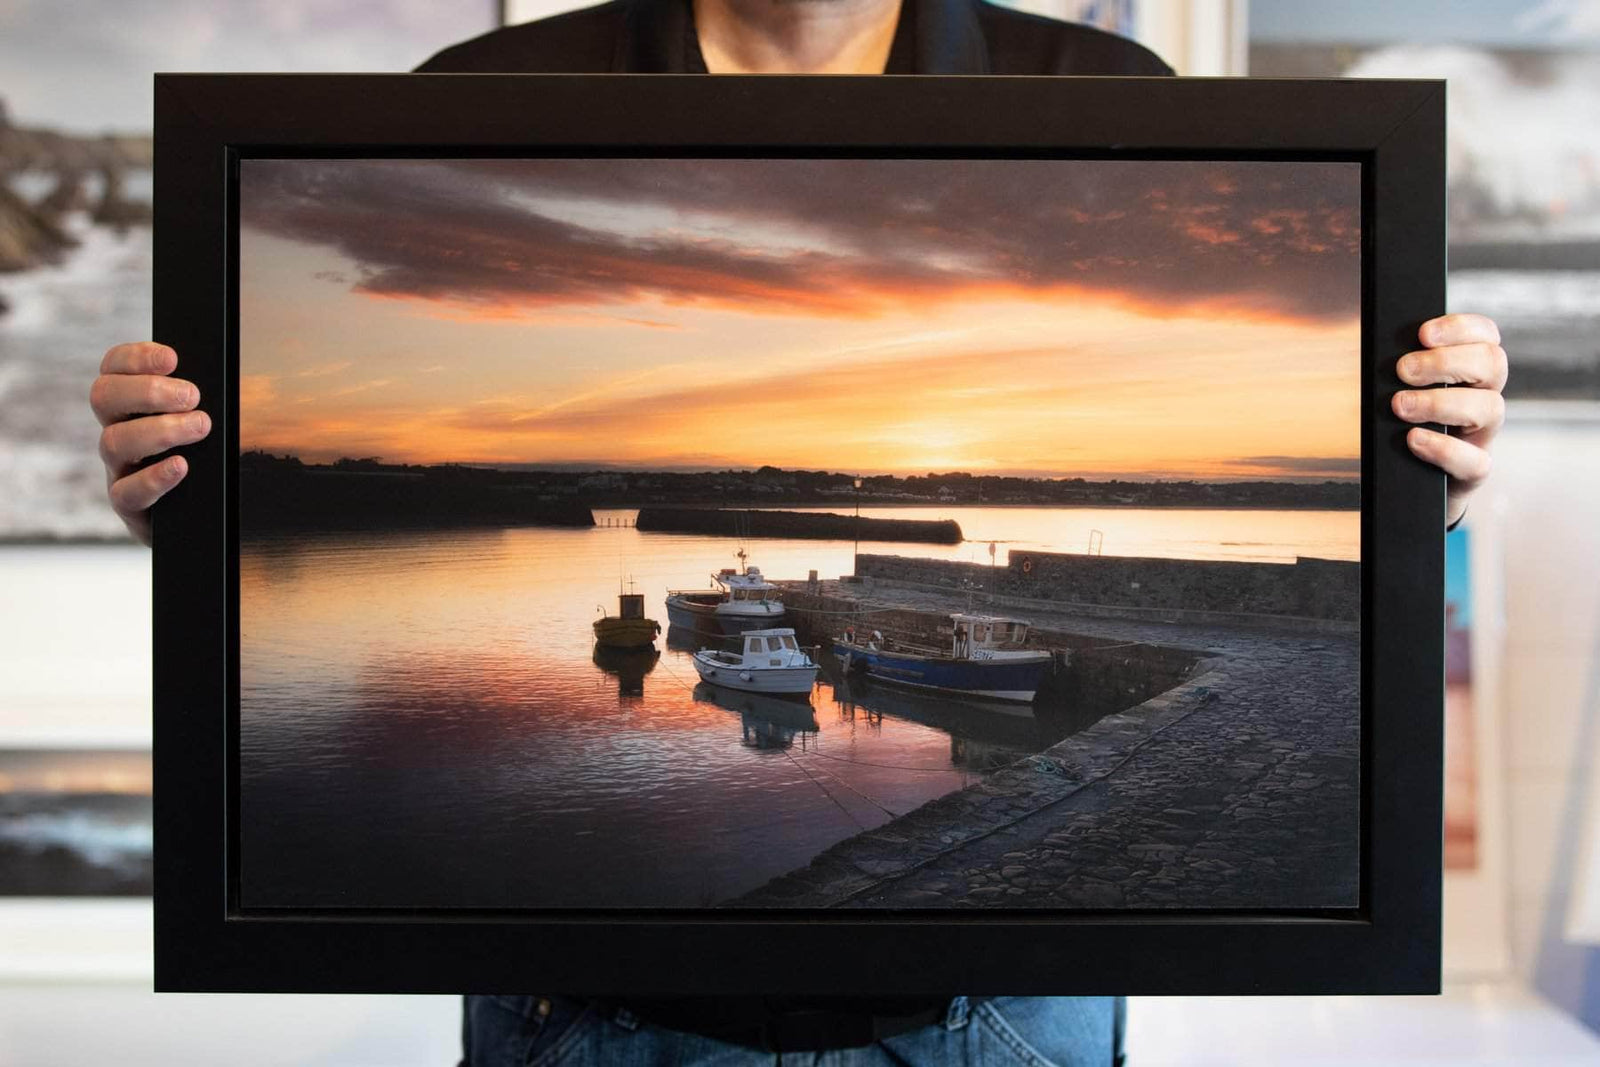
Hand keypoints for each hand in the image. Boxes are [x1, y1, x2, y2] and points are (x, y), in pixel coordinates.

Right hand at [89, 342, 211, 545]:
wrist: (196, 516)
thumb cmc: (203, 460)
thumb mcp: (202, 423)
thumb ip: (200, 401)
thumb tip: (225, 377)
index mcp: (130, 404)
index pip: (113, 368)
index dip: (136, 357)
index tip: (173, 358)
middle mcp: (117, 430)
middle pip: (104, 397)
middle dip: (148, 391)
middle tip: (192, 396)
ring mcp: (119, 468)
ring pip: (115, 441)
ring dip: (160, 430)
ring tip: (201, 427)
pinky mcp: (128, 505)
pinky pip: (127, 492)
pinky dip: (154, 477)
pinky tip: (181, 466)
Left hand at [1392, 313, 1506, 527]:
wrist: (1412, 481)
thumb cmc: (1405, 426)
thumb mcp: (1402, 392)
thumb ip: (1402, 373)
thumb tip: (1382, 355)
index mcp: (1472, 372)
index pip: (1486, 336)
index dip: (1461, 328)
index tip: (1423, 334)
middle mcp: (1485, 398)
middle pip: (1493, 364)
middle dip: (1446, 362)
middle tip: (1404, 370)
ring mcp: (1484, 435)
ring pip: (1490, 408)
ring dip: (1440, 402)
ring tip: (1400, 405)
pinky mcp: (1474, 471)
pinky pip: (1475, 461)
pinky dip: (1442, 448)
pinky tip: (1413, 439)